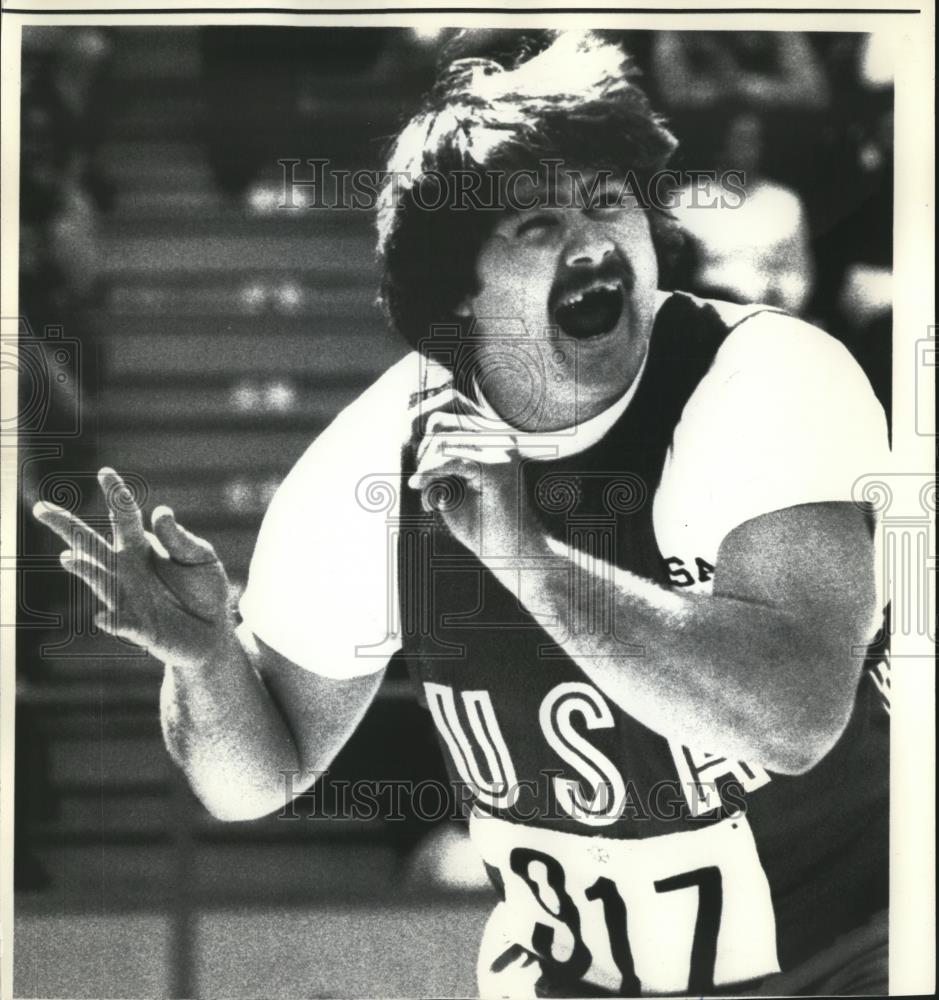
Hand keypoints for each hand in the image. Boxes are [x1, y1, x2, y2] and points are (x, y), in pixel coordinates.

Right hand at [33, 467, 233, 667]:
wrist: (213, 632)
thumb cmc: (203, 589)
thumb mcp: (200, 558)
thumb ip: (180, 539)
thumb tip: (160, 511)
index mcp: (141, 547)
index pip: (124, 516)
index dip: (115, 495)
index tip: (105, 472)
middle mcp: (125, 570)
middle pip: (92, 544)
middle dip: (67, 527)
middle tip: (42, 508)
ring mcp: (127, 599)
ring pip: (100, 580)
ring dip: (86, 570)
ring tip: (70, 557)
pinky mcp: (139, 628)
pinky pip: (122, 624)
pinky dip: (113, 621)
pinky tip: (103, 616)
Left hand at [407, 396, 529, 562]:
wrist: (516, 554)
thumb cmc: (483, 525)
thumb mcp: (452, 487)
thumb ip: (435, 462)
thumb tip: (410, 438)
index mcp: (491, 436)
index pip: (445, 416)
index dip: (422, 443)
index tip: (421, 476)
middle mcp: (499, 436)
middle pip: (440, 423)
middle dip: (421, 454)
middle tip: (422, 487)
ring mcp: (500, 449)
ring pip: (443, 441)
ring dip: (426, 469)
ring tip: (429, 499)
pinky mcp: (496, 467)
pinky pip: (450, 460)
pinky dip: (430, 476)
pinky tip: (425, 497)